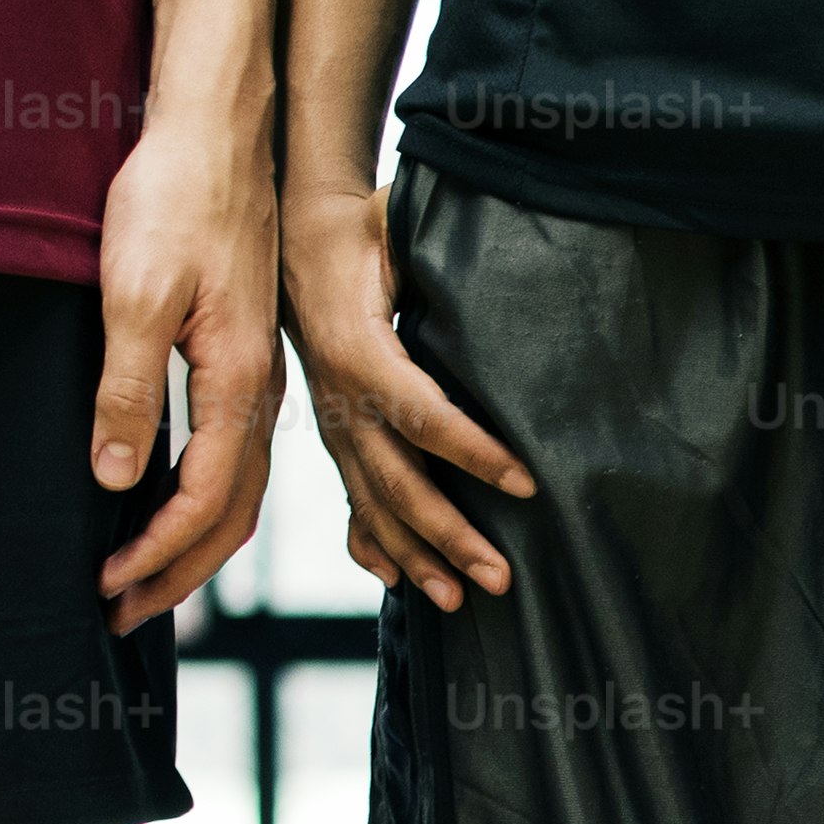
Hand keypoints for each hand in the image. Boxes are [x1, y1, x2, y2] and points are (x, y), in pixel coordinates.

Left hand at [89, 95, 284, 633]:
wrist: (218, 132)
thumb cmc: (175, 198)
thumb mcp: (135, 293)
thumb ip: (127, 389)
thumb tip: (116, 478)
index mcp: (239, 383)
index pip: (206, 500)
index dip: (157, 552)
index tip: (108, 584)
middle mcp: (261, 393)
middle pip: (234, 517)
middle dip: (179, 573)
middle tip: (123, 615)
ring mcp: (258, 379)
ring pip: (240, 493)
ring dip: (193, 546)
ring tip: (144, 580)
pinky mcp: (244, 360)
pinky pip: (235, 457)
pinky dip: (205, 503)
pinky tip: (169, 505)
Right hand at [283, 174, 534, 616]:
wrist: (296, 241)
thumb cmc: (357, 232)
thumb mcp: (391, 222)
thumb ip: (425, 237)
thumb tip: (483, 236)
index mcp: (358, 350)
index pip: (423, 413)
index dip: (474, 451)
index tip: (527, 482)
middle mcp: (341, 399)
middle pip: (398, 481)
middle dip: (450, 533)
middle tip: (501, 575)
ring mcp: (335, 425)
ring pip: (374, 504)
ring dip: (418, 556)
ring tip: (462, 600)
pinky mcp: (337, 436)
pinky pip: (349, 500)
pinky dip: (370, 544)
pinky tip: (394, 579)